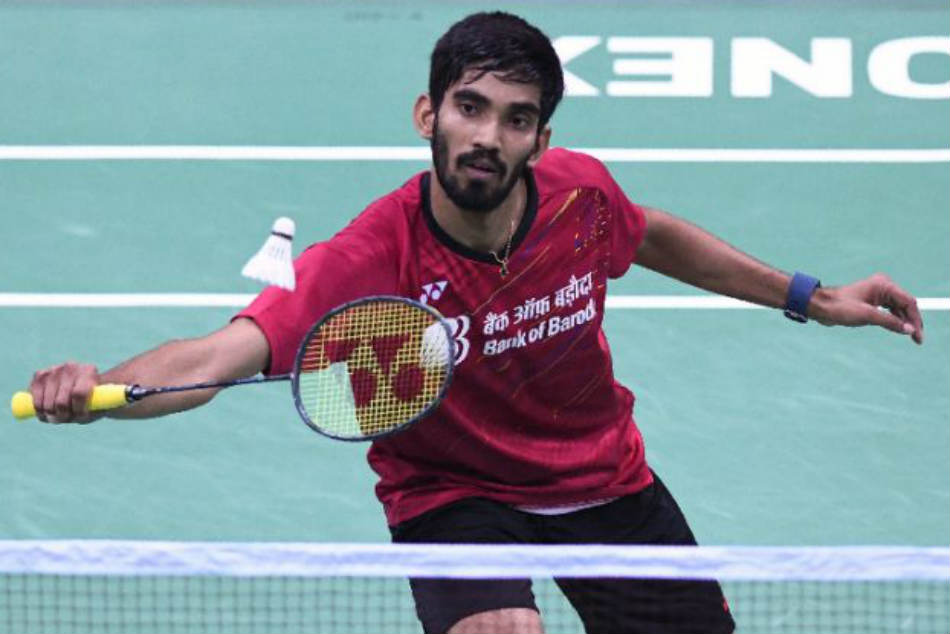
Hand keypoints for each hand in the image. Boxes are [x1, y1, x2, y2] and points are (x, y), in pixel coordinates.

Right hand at [29, 362, 101, 422]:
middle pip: (61, 401)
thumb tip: (68, 416)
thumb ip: (85, 413)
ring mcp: (53, 369)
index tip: (81, 416)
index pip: (79, 394)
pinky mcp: (39, 375)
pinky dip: (39, 409)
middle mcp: (70, 367)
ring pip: (47, 403)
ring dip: (50, 414)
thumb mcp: (97, 406)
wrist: (83, 384)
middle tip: (67, 417)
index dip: (78, 410)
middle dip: (63, 415)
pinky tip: (46, 411)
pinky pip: (35, 398)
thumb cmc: (92, 399)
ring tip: (57, 415)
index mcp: (89, 371)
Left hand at [809, 274, 923, 344]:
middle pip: (905, 305)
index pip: (908, 302)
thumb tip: (909, 329)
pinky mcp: (872, 301)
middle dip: (912, 321)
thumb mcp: (866, 315)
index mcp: (883, 285)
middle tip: (917, 339)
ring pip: (898, 309)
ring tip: (911, 337)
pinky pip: (889, 311)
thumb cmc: (839, 307)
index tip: (918, 335)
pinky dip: (894, 321)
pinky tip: (898, 330)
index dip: (915, 319)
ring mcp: (878, 294)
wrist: (820, 306)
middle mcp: (883, 286)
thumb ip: (889, 322)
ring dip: (904, 322)